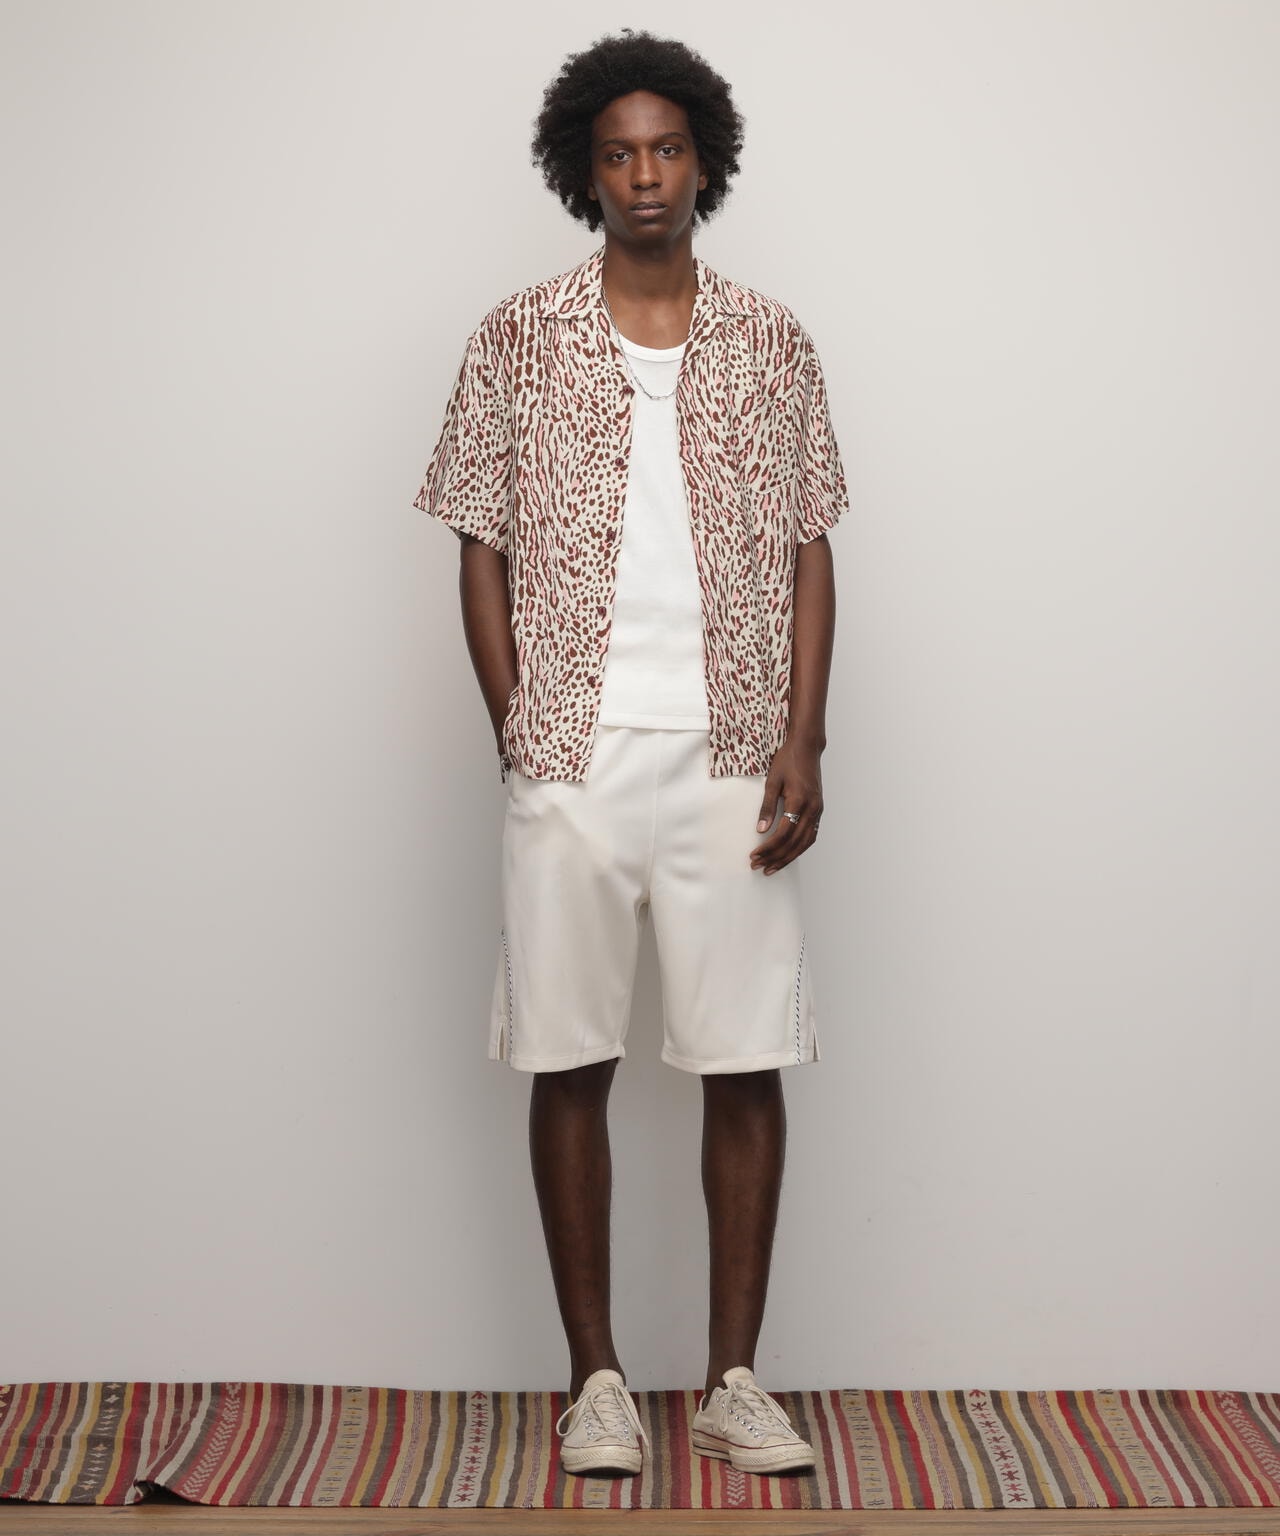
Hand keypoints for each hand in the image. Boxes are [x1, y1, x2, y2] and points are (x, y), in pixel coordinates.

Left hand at [749, 737, 823, 874]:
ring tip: (772, 867)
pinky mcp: (818, 810)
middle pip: (794, 843)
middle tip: (758, 867)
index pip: (783, 833)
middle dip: (775, 857)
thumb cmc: (787, 760)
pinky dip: (799, 848)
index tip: (754, 855)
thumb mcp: (772, 781)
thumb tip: (760, 830)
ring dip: (788, 857)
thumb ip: (766, 807)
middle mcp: (812, 808)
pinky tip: (788, 854)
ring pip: (805, 843)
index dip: (768, 848)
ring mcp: (818, 810)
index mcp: (799, 801)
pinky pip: (811, 835)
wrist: (807, 747)